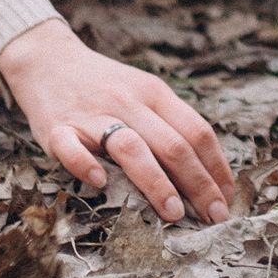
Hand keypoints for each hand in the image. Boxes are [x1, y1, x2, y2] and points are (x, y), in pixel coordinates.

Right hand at [0, 19, 236, 222]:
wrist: (50, 59)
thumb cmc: (106, 86)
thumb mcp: (145, 92)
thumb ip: (172, 124)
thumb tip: (209, 172)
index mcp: (154, 93)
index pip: (197, 130)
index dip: (216, 167)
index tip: (227, 198)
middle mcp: (128, 102)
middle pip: (172, 144)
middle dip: (198, 184)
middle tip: (213, 217)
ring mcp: (93, 115)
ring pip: (131, 147)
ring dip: (156, 182)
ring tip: (173, 213)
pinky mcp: (58, 127)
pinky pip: (72, 148)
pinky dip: (85, 165)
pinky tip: (99, 182)